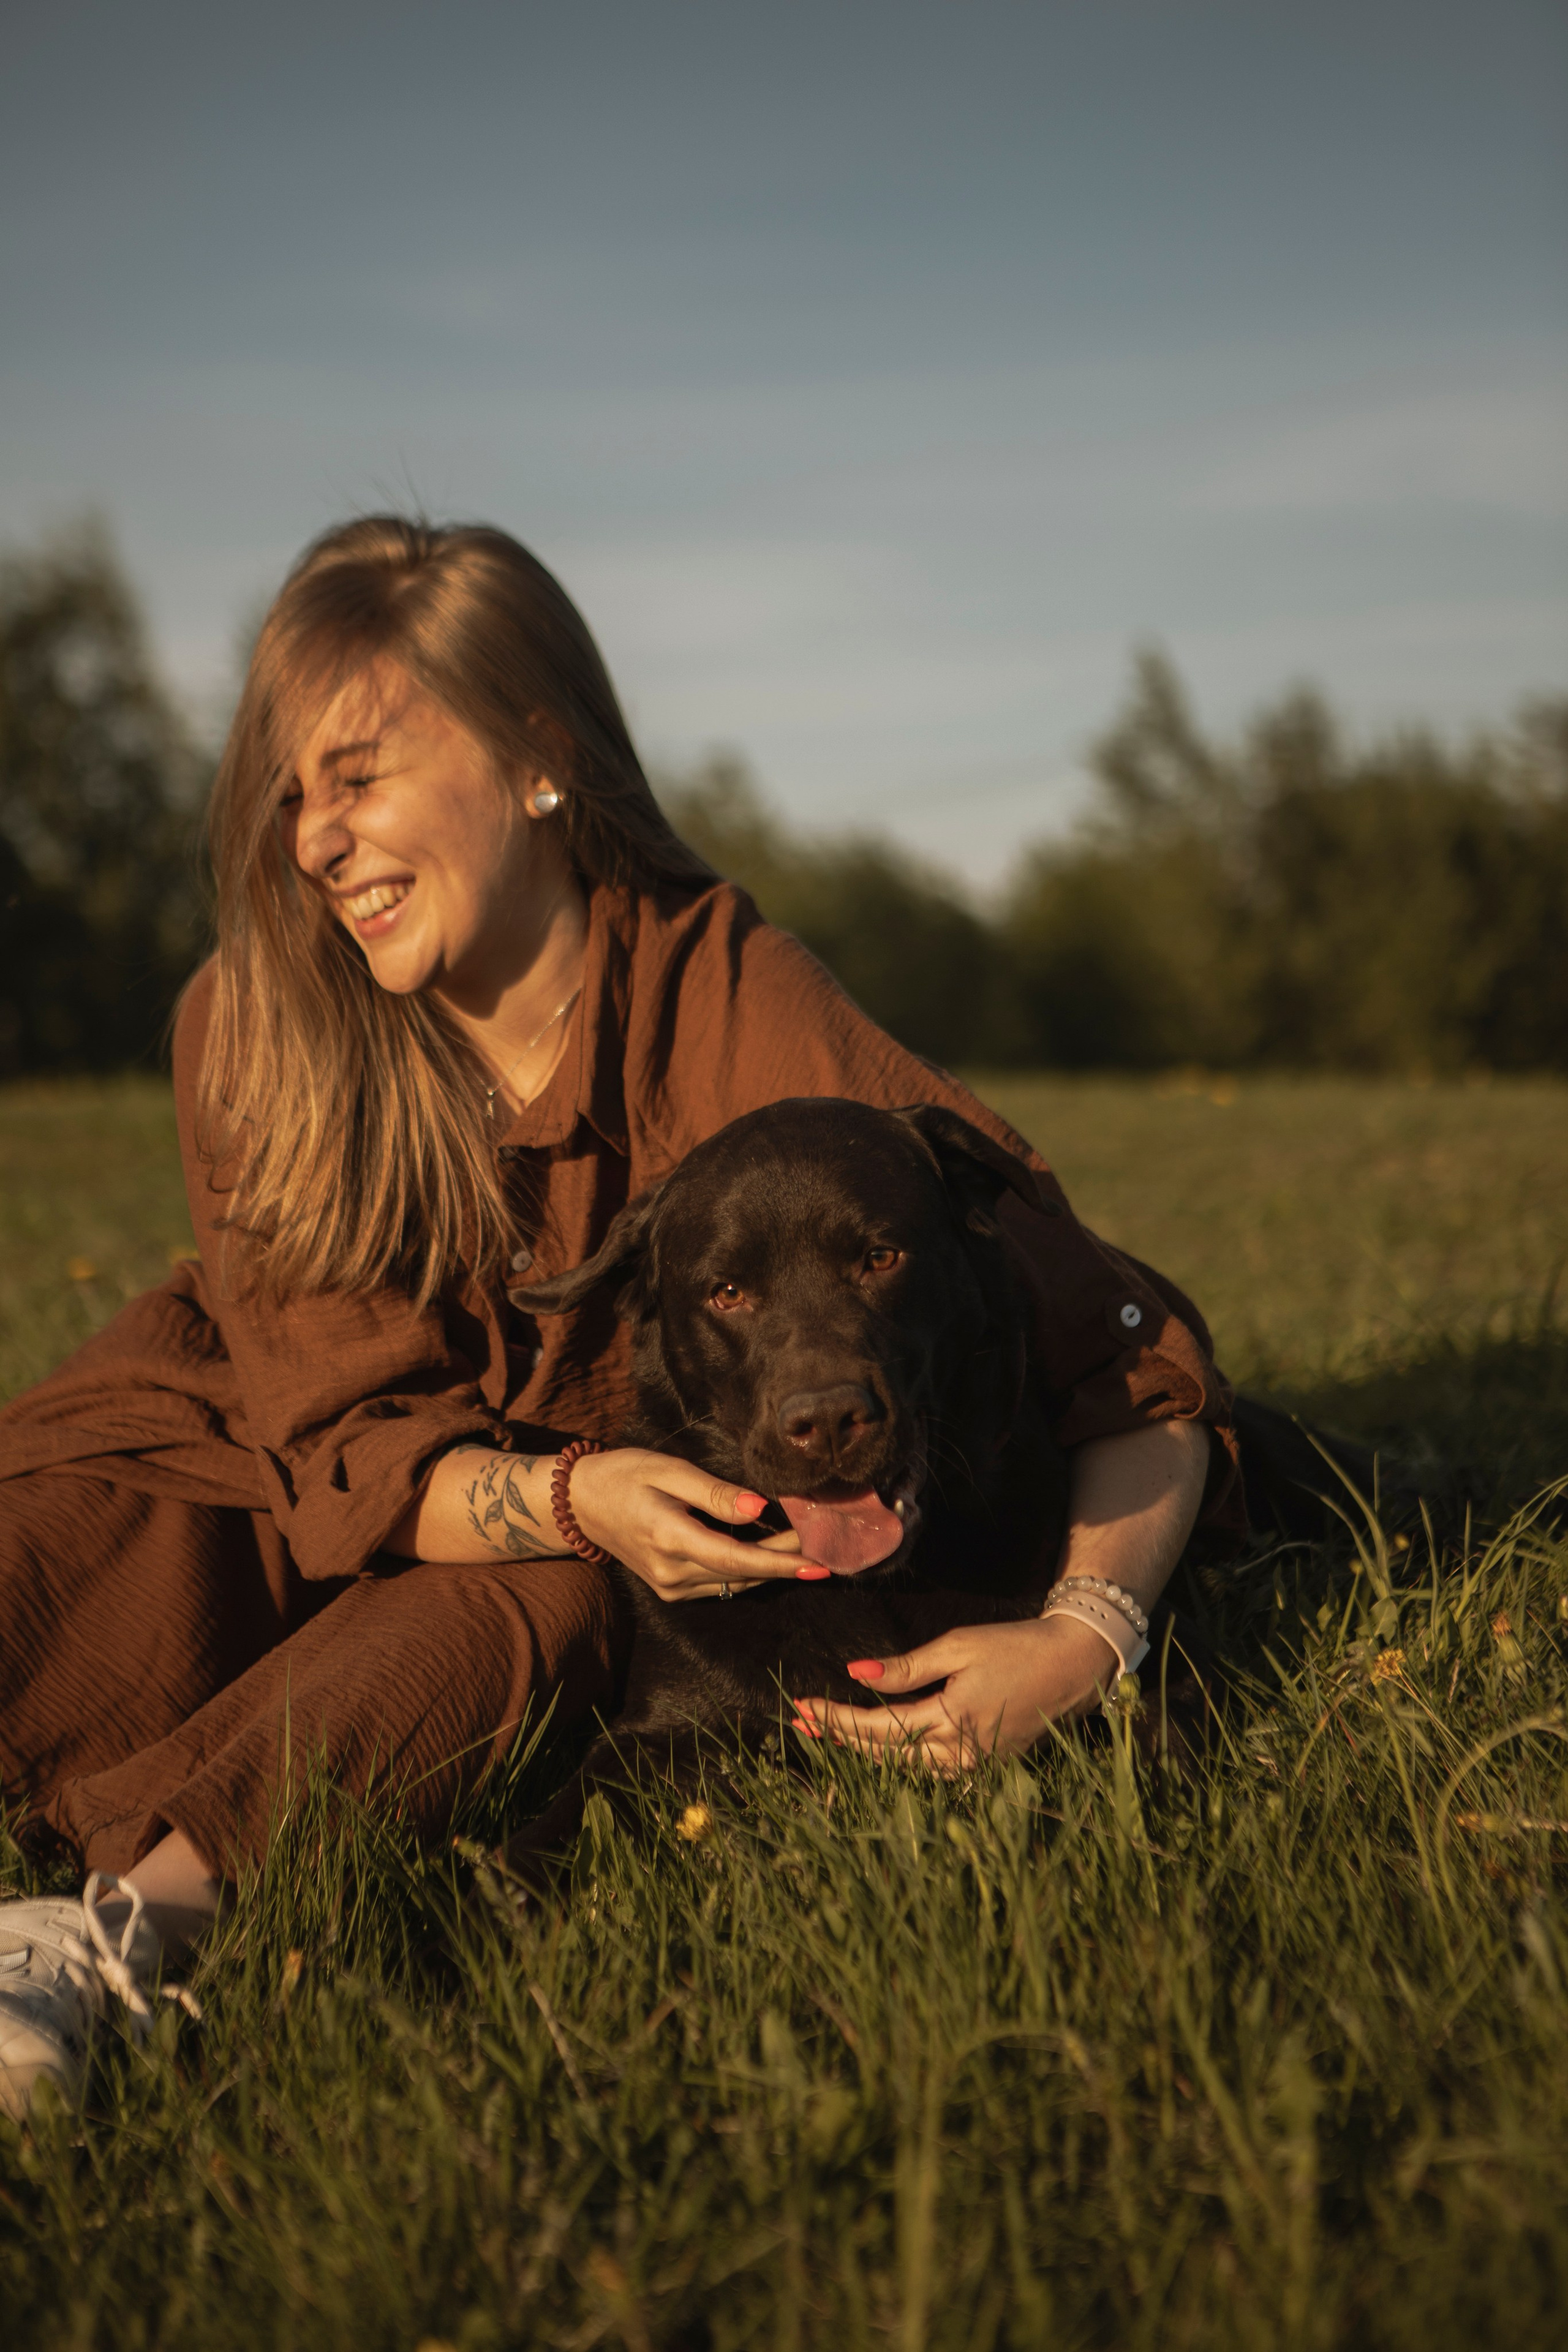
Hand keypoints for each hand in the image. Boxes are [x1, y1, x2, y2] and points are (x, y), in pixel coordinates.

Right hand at [568, 1447, 823, 1602]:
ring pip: (733, 1582)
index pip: (737, 1560)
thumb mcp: (668, 1470)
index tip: (818, 1563)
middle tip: (823, 1540)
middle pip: (741, 1573)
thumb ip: (714, 1492)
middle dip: (784, 1559)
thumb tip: (757, 1508)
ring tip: (803, 1545)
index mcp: (670, 1539)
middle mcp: (671, 1572)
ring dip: (768, 1567)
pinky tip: (765, 1550)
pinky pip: (718, 1583)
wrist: (581, 1503)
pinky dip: (745, 1569)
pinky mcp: (670, 1589)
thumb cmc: (624, 1475)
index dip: (780, 1563)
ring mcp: (669, 1586)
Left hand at [793, 1613, 1120, 1771]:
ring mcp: (975, 1765)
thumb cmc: (1016, 1646)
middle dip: (839, 1738)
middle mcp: (961, 1753)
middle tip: (800, 1722)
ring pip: (904, 1767)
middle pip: (884, 1754)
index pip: (877, 1727)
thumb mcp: (959, 1646)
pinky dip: (897, 1757)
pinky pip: (929, 1769)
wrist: (1073, 1666)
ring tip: (827, 1733)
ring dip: (864, 1751)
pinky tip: (875, 1745)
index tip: (801, 1707)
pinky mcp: (985, 1765)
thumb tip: (856, 1673)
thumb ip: (907, 1667)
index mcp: (952, 1720)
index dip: (836, 1720)